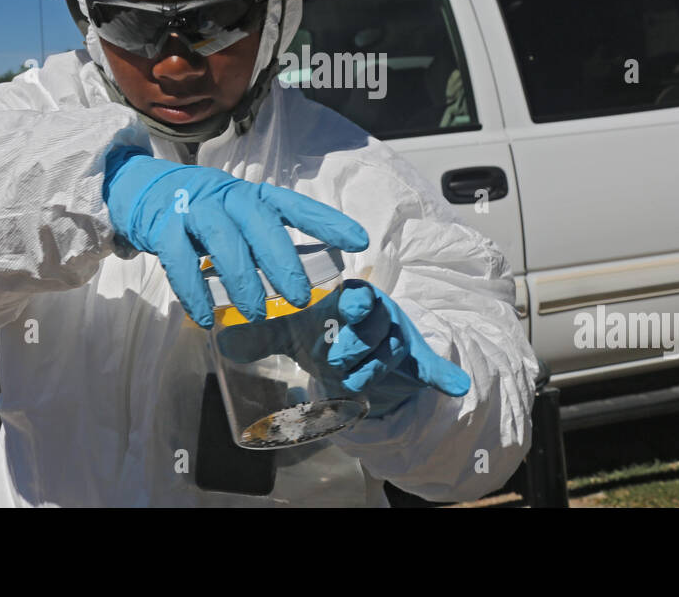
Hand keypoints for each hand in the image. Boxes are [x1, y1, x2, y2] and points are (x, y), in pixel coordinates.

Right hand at [102, 145, 368, 327]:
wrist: (140, 189)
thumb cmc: (200, 212)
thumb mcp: (236, 217)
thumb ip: (264, 239)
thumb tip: (306, 274)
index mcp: (252, 195)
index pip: (294, 205)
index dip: (327, 222)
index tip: (358, 241)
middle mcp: (227, 197)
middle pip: (260, 223)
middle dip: (282, 260)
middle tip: (298, 297)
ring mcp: (194, 209)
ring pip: (223, 240)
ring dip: (241, 278)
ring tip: (255, 312)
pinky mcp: (163, 227)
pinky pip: (179, 260)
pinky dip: (193, 290)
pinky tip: (205, 317)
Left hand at [216, 278, 470, 418]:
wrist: (357, 351)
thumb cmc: (324, 332)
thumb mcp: (294, 333)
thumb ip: (262, 335)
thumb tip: (223, 339)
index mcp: (347, 297)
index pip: (354, 292)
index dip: (351, 300)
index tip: (343, 306)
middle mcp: (376, 312)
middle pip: (374, 322)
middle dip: (354, 341)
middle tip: (334, 357)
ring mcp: (396, 337)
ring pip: (390, 350)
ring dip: (368, 369)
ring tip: (348, 381)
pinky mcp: (413, 361)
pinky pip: (430, 366)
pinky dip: (443, 375)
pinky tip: (455, 386)